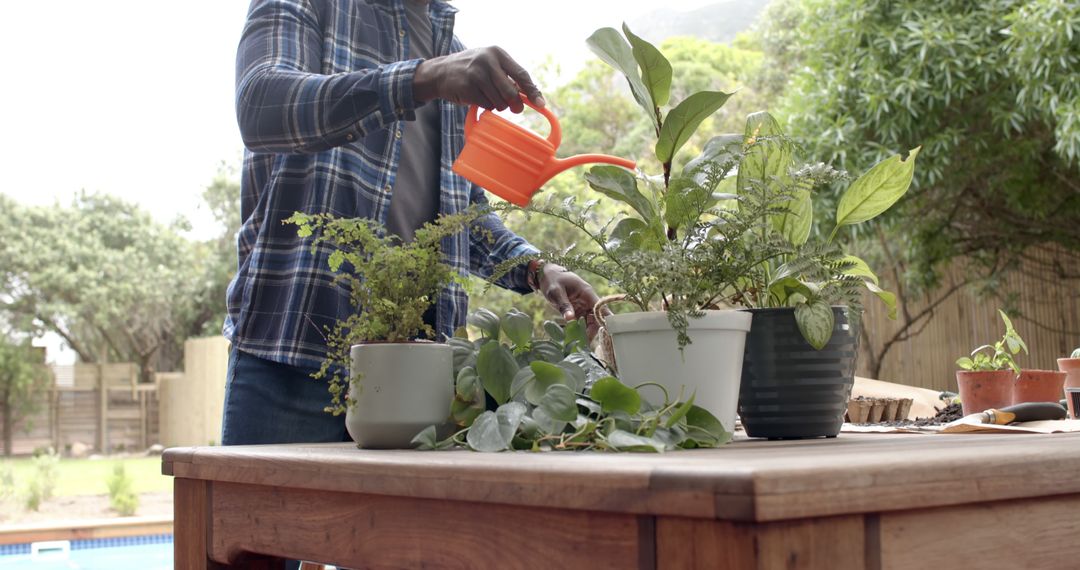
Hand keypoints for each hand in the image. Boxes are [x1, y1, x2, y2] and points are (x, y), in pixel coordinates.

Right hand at [413, 47, 543, 112]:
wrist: (440, 72)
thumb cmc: (472, 70)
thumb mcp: (490, 64)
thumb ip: (509, 76)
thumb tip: (532, 95)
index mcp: (497, 53)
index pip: (521, 74)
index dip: (532, 91)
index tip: (541, 104)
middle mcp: (488, 61)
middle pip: (512, 92)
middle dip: (516, 104)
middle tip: (515, 109)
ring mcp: (476, 74)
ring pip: (500, 101)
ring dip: (498, 105)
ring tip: (488, 96)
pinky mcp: (468, 88)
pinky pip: (487, 105)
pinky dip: (486, 106)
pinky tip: (478, 98)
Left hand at [535, 263, 606, 340]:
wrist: (546, 275)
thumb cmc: (552, 279)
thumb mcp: (556, 291)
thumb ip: (564, 304)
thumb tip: (570, 319)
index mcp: (587, 293)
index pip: (601, 308)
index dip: (605, 320)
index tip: (607, 332)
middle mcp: (588, 300)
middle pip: (597, 318)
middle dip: (593, 330)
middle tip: (585, 343)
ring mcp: (583, 306)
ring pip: (590, 322)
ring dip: (585, 332)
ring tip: (579, 343)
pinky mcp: (577, 310)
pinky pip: (581, 322)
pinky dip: (578, 330)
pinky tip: (574, 338)